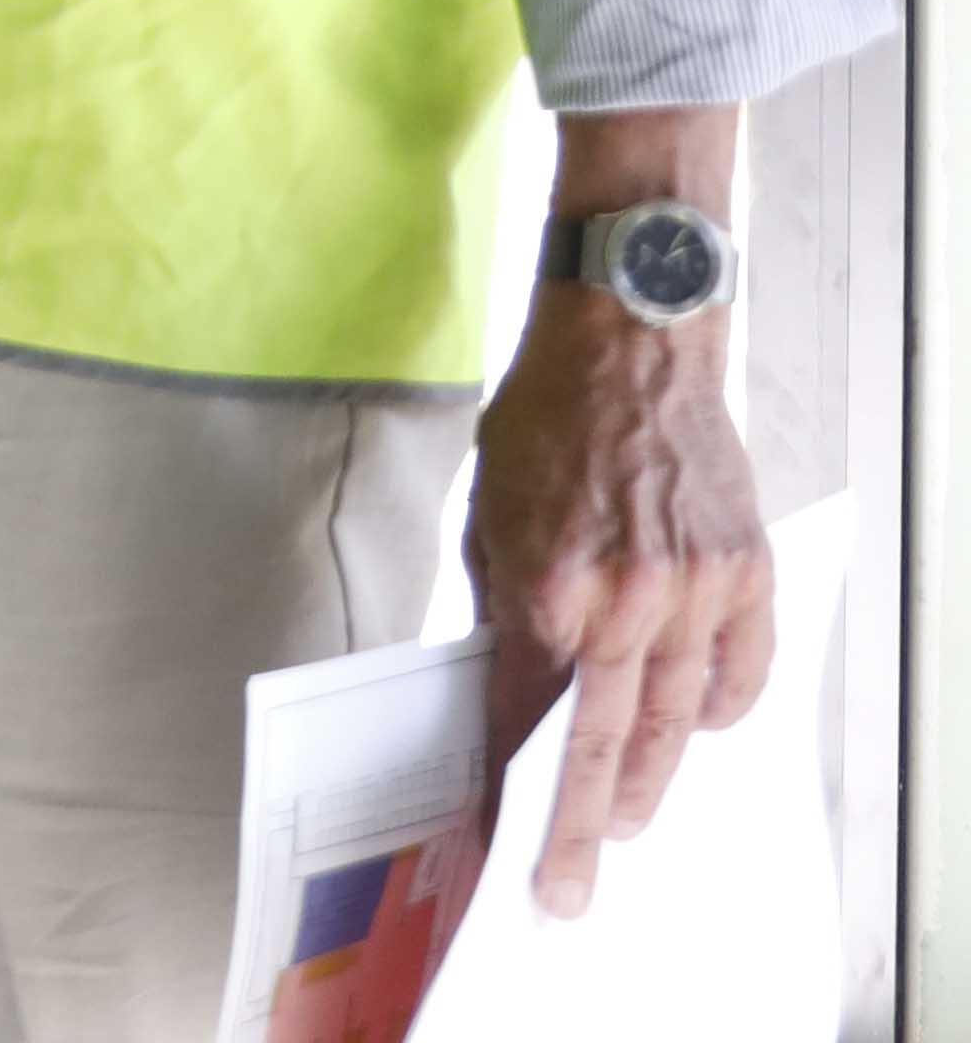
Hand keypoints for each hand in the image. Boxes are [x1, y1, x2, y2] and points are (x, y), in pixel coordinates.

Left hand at [469, 277, 777, 915]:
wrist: (629, 345)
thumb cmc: (544, 420)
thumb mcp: (486, 514)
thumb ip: (499, 605)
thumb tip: (504, 682)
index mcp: (548, 585)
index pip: (524, 715)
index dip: (505, 784)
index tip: (493, 841)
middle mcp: (627, 600)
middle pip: (602, 744)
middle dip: (580, 827)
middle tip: (568, 887)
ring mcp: (697, 590)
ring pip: (677, 722)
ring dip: (648, 780)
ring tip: (623, 822)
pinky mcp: (745, 573)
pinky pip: (740, 673)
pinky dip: (719, 713)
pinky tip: (694, 733)